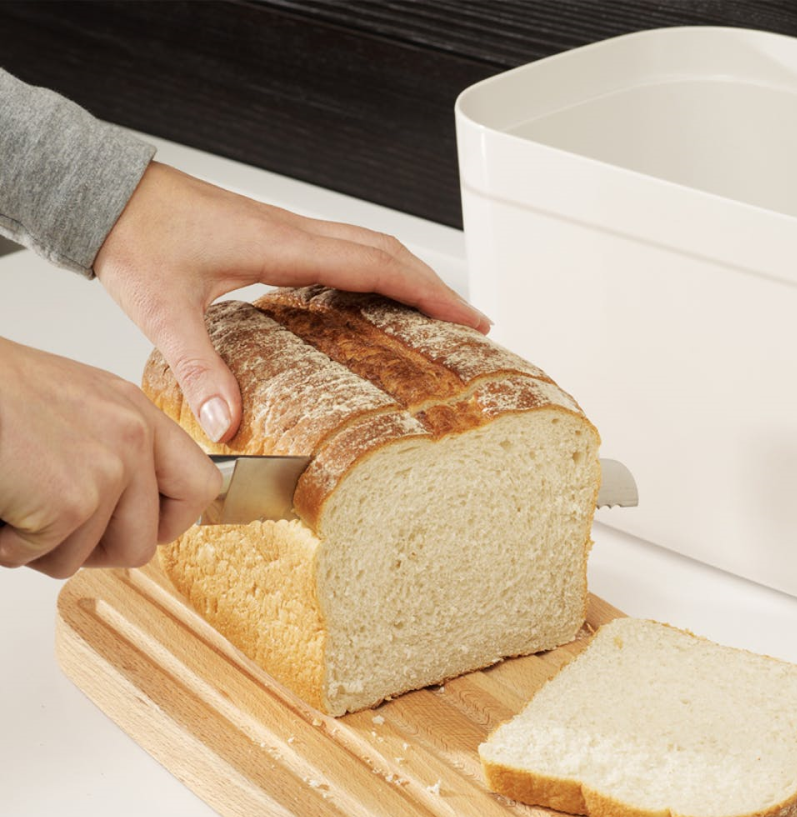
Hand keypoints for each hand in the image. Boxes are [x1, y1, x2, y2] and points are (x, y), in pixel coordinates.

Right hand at [0, 337, 221, 577]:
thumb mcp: (75, 406)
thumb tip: (138, 510)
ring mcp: (108, 468)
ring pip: (92, 557)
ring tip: (14, 502)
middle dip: (95, 551)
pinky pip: (48, 557)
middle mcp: (133, 437)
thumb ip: (114, 449)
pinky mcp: (72, 500)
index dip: (168, 523)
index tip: (138, 529)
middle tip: (50, 527)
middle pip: (147, 541)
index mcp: (137, 413)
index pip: (200, 486)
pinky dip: (10, 546)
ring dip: (43, 547)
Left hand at [94, 162, 490, 442]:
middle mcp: (295, 232)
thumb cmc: (134, 236)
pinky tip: (374, 297)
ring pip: (370, 246)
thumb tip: (224, 424)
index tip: (469, 318)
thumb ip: (198, 367)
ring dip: (410, 276)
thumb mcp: (164, 309)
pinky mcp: (274, 238)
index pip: (378, 265)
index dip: (430, 293)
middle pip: (388, 253)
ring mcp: (288, 232)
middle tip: (473, 323)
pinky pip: (344, 250)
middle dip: (436, 288)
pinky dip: (376, 271)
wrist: (106, 194)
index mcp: (284, 245)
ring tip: (438, 311)